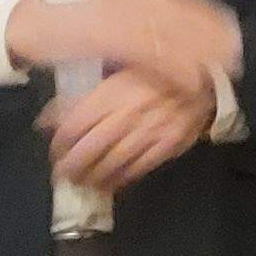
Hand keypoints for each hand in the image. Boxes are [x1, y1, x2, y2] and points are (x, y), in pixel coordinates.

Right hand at [8, 0, 241, 79]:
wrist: (28, 29)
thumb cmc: (74, 32)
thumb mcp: (118, 26)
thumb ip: (148, 30)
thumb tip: (185, 42)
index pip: (185, 3)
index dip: (212, 21)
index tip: (236, 38)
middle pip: (185, 18)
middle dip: (213, 40)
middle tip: (237, 60)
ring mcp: (118, 12)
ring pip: (172, 35)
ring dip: (199, 56)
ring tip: (220, 74)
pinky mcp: (104, 33)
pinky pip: (147, 52)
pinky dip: (171, 67)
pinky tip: (190, 81)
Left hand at [40, 65, 217, 191]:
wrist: (205, 76)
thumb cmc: (157, 71)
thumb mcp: (115, 72)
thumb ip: (83, 94)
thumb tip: (50, 118)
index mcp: (112, 93)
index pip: (74, 125)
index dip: (59, 144)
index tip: (54, 151)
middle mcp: (127, 115)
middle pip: (90, 149)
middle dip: (72, 166)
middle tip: (64, 175)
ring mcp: (150, 132)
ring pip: (113, 163)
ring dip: (94, 177)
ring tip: (84, 183)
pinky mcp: (169, 144)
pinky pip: (140, 167)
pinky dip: (122, 179)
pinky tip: (112, 184)